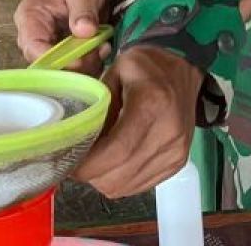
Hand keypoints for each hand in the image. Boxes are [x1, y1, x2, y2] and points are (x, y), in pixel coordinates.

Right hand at [14, 0, 111, 74]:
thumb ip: (82, 8)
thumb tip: (84, 31)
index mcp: (30, 17)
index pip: (33, 48)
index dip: (54, 61)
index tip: (79, 60)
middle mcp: (36, 34)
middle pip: (47, 64)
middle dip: (74, 64)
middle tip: (96, 52)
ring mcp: (52, 43)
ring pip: (63, 68)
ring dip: (86, 64)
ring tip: (102, 46)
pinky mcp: (68, 48)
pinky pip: (77, 64)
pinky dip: (91, 61)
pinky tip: (103, 47)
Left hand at [74, 46, 202, 197]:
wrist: (182, 68)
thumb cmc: (146, 66)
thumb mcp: (115, 71)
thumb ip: (97, 103)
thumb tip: (76, 137)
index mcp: (152, 105)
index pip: (117, 150)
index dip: (89, 164)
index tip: (68, 162)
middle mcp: (168, 133)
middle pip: (120, 175)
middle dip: (91, 174)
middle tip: (76, 160)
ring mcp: (176, 152)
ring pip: (127, 186)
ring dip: (104, 179)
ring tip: (94, 160)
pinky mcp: (177, 163)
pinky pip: (140, 185)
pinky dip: (121, 181)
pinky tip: (113, 163)